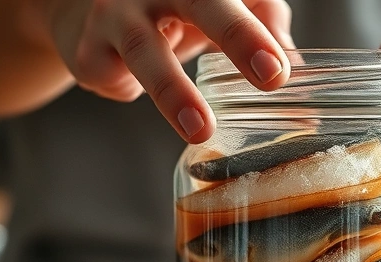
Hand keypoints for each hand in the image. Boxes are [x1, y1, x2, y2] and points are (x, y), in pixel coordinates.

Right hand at [39, 0, 295, 142]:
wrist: (84, 12)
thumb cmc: (173, 9)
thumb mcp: (222, 6)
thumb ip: (265, 23)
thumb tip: (297, 67)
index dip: (258, 29)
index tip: (282, 67)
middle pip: (201, 1)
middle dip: (238, 35)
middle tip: (272, 75)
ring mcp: (117, 12)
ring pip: (144, 49)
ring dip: (174, 92)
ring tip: (200, 129)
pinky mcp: (89, 48)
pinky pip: (114, 79)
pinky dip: (127, 91)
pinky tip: (125, 86)